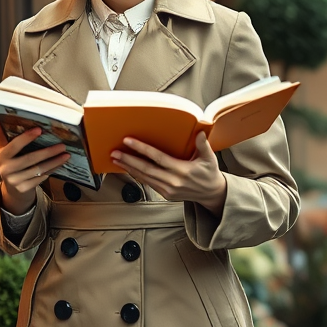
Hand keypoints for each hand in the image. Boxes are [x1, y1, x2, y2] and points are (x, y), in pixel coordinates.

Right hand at [0, 122, 70, 214]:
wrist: (11, 190)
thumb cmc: (9, 165)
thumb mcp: (2, 151)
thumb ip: (1, 135)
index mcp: (1, 157)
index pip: (14, 145)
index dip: (26, 137)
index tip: (39, 130)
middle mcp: (6, 170)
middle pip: (30, 159)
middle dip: (48, 151)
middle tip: (62, 145)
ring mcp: (15, 181)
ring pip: (38, 170)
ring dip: (54, 162)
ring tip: (66, 155)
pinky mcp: (24, 189)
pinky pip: (41, 178)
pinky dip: (52, 170)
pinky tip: (59, 164)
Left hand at [110, 132, 227, 213]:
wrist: (211, 194)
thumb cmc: (209, 174)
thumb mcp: (210, 158)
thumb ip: (203, 145)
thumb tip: (199, 132)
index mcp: (183, 171)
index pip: (158, 158)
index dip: (142, 149)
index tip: (129, 141)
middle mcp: (173, 182)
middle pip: (146, 169)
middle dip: (129, 160)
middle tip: (115, 152)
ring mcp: (168, 190)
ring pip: (144, 178)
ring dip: (129, 168)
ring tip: (116, 159)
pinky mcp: (165, 194)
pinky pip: (148, 183)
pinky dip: (136, 175)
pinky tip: (128, 168)